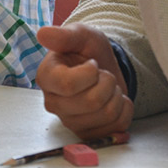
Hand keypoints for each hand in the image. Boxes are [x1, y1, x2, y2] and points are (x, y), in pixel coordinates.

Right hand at [36, 23, 134, 138]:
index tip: (92, 63)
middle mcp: (53, 103)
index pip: (68, 85)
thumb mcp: (81, 35)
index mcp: (46, 77)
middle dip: (107, 82)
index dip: (90, 73)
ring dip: (116, 94)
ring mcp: (70, 121)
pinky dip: (124, 110)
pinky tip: (114, 100)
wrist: (103, 68)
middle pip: (91, 102)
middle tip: (103, 74)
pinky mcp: (87, 134)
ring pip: (106, 114)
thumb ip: (64, 35)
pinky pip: (117, 127)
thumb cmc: (87, 51)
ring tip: (108, 86)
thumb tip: (43, 34)